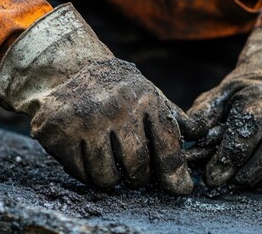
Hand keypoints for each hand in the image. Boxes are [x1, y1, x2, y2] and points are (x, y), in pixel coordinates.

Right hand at [0, 4, 191, 194]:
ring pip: (107, 176)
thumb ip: (174, 118)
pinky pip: (81, 173)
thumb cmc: (117, 89)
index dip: (174, 173)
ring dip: (112, 178)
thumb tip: (203, 136)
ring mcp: (84, 121)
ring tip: (111, 163)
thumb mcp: (148, 94)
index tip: (180, 189)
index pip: (166, 145)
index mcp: (143, 98)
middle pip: (136, 166)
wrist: (67, 70)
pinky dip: (88, 173)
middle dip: (139, 178)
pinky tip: (89, 156)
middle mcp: (115, 108)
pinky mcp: (58, 134)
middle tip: (136, 174)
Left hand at [183, 69, 261, 188]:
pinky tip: (258, 175)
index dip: (226, 160)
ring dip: (258, 180)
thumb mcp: (217, 97)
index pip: (245, 134)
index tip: (211, 178)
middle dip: (243, 174)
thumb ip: (201, 117)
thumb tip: (189, 137)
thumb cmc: (241, 96)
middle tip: (225, 183)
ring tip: (239, 179)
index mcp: (260, 97)